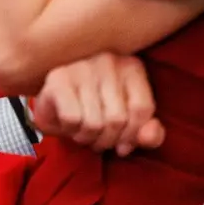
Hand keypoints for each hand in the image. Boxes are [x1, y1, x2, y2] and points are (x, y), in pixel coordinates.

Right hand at [31, 53, 165, 156]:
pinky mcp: (58, 77)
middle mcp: (108, 60)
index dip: (132, 135)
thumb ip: (149, 133)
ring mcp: (82, 66)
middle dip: (107, 140)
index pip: (142, 109)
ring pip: (94, 123)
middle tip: (98, 140)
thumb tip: (149, 137)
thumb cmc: (96, 111)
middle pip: (117, 119)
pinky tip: (68, 123)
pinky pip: (72, 119)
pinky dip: (70, 130)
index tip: (122, 144)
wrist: (54, 103)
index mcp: (131, 67)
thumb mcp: (129, 125)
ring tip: (83, 131)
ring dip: (87, 137)